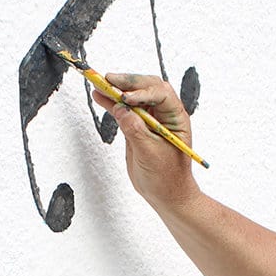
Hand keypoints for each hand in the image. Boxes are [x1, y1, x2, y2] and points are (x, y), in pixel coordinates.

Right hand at [92, 74, 197, 210]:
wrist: (166, 195)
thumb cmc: (167, 177)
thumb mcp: (150, 154)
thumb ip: (135, 130)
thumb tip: (120, 108)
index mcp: (176, 118)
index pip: (161, 94)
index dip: (143, 92)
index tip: (125, 98)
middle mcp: (164, 114)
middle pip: (147, 88)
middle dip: (128, 83)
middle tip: (109, 80)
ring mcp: (150, 119)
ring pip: (134, 96)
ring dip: (117, 90)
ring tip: (99, 84)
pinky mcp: (137, 126)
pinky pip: (124, 110)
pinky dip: (111, 103)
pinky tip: (99, 96)